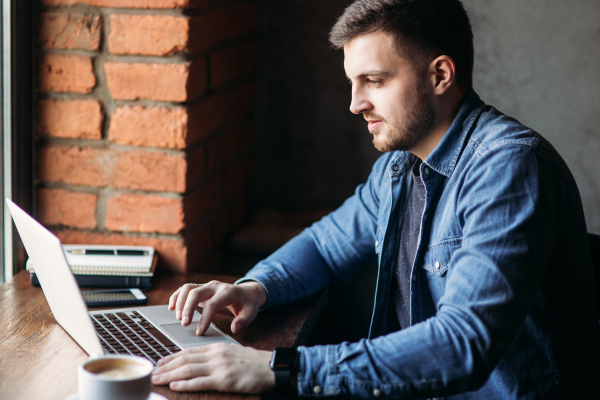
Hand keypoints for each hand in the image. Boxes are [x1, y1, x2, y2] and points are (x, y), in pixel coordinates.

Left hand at [151, 343, 274, 392]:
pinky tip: (175, 386)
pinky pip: (201, 382)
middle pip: (185, 360)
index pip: (189, 351)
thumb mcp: (233, 354)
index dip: (172, 357)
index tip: (160, 362)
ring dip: (170, 375)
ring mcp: (220, 367)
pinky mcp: (225, 380)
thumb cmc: (254, 363)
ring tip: (157, 379)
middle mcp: (216, 355)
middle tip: (152, 372)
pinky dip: (186, 384)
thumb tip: (200, 363)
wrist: (272, 367)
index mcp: (217, 348)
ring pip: (189, 370)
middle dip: (166, 366)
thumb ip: (216, 357)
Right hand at [168, 280, 266, 334]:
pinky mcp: (201, 288)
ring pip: (188, 288)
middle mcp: (215, 286)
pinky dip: (176, 296)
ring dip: (180, 302)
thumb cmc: (248, 303)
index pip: (212, 304)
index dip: (204, 318)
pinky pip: (185, 289)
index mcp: (228, 292)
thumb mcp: (251, 312)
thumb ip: (244, 320)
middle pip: (196, 293)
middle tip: (184, 324)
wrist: (247, 292)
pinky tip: (171, 307)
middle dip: (188, 308)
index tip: (200, 332)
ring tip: (177, 317)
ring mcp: (207, 286)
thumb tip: (235, 329)